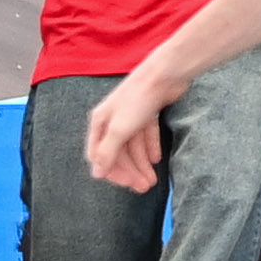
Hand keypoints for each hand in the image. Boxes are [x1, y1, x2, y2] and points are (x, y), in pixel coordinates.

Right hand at [81, 77, 173, 194]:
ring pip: (133, 146)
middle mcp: (112, 120)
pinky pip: (146, 135)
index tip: (126, 185)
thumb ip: (108, 152)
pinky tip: (156, 159)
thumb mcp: (120, 129)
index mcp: (100, 123)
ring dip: (142, 164)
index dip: (112, 172)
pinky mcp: (147, 112)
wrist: (165, 73)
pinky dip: (150, 147)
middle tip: (145, 187)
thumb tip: (96, 173)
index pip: (99, 155)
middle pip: (118, 152)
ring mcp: (130, 116)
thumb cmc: (138, 98)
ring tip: (152, 180)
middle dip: (130, 171)